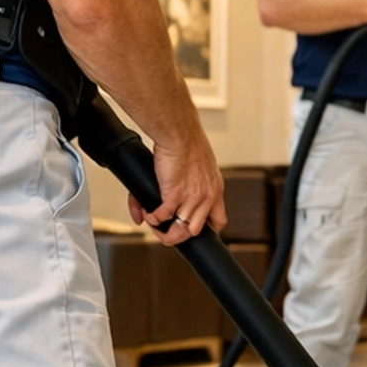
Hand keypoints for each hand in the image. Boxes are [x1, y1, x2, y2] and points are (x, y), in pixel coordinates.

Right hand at [130, 125, 226, 243]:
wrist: (179, 132)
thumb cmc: (186, 143)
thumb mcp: (198, 166)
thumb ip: (185, 185)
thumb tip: (170, 197)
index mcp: (215, 189)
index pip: (218, 221)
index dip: (206, 230)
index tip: (192, 228)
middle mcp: (207, 196)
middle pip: (196, 231)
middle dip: (179, 234)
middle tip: (166, 230)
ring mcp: (192, 198)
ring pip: (181, 230)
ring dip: (164, 231)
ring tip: (155, 224)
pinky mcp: (175, 194)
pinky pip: (162, 217)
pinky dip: (152, 219)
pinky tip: (148, 214)